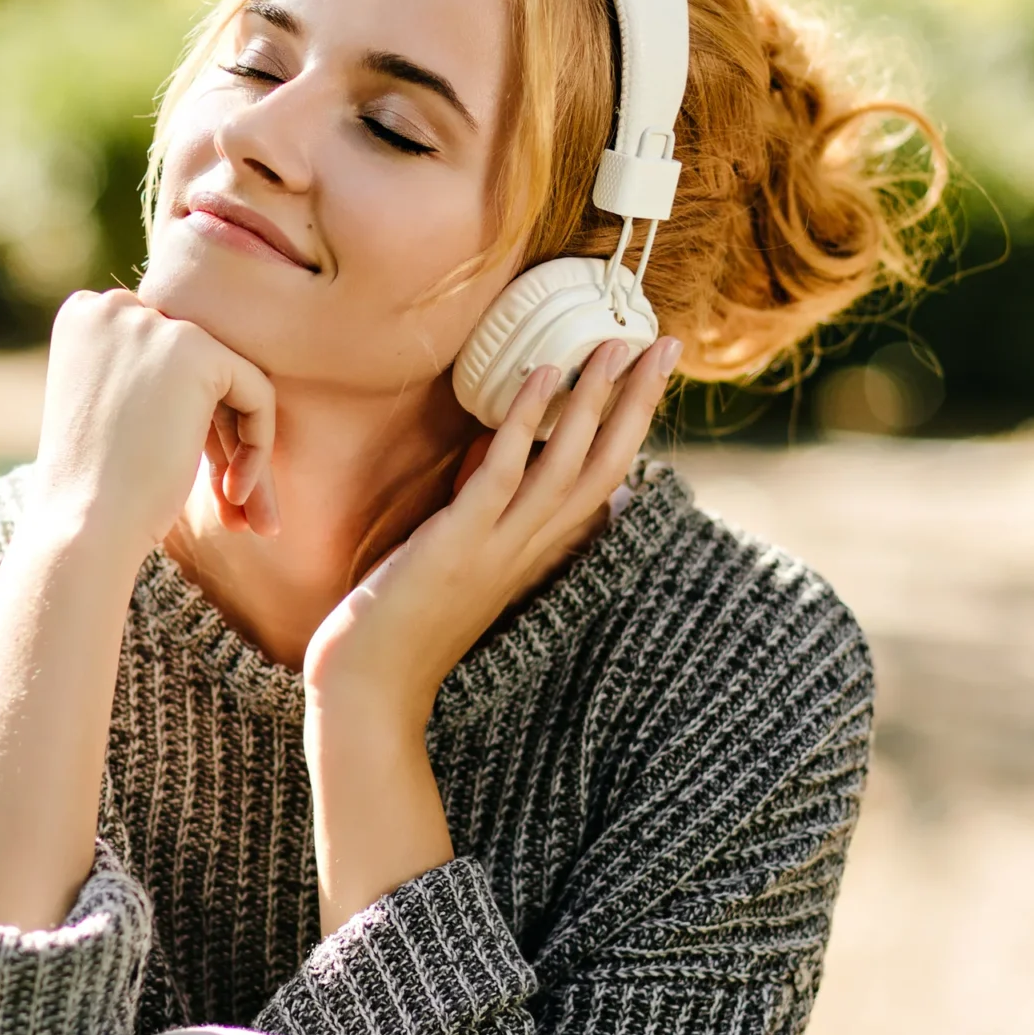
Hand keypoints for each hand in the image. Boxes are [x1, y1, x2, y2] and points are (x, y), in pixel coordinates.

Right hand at [28, 289, 281, 564]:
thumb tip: (216, 374)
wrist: (81, 525)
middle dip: (223, 437)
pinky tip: (233, 494)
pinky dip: (257, 446)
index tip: (196, 474)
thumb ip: (149, 377)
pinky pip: (256, 392)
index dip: (188, 417)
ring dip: (244, 448)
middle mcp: (112, 306)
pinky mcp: (195, 349)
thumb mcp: (109, 412)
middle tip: (233, 501)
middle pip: (200, 364)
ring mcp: (153, 323)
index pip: (164, 357)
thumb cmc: (92, 489)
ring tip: (245, 513)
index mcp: (83, 317)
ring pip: (232, 379)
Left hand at [302, 335, 680, 741]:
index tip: (652, 376)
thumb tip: (498, 470)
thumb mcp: (459, 566)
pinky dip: (526, 420)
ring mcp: (498, 546)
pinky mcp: (459, 542)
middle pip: (607, 465)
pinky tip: (542, 373)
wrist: (369, 692)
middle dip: (638, 402)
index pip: (604, 482)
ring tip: (614, 342)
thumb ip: (487, 523)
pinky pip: (503, 471)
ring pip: (568, 463)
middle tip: (665, 343)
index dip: (632, 427)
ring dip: (595, 398)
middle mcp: (530, 549)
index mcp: (535, 554)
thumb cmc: (401, 630)